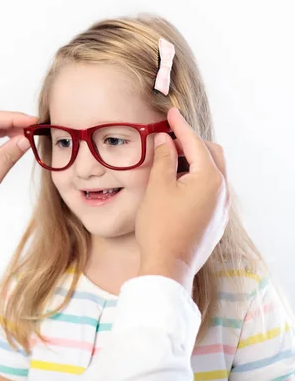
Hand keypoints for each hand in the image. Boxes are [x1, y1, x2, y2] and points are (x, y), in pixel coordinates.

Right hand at [135, 108, 229, 291]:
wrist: (168, 266)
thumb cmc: (160, 227)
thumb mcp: (157, 187)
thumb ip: (164, 158)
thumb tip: (166, 139)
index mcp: (210, 178)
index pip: (195, 143)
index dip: (181, 127)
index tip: (171, 114)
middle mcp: (223, 191)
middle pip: (211, 154)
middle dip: (191, 143)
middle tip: (169, 139)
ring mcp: (222, 207)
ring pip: (213, 173)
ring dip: (195, 162)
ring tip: (171, 162)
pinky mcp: (216, 220)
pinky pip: (212, 190)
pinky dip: (197, 179)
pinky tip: (179, 185)